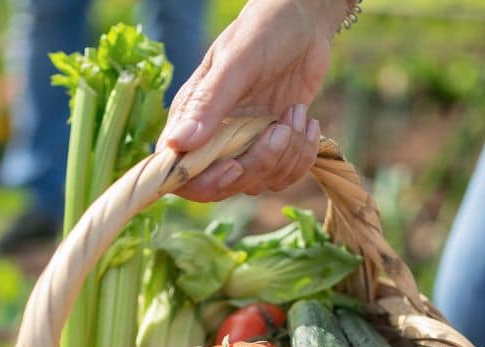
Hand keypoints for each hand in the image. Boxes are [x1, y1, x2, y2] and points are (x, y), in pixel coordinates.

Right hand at [158, 0, 341, 200]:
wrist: (303, 22)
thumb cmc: (263, 31)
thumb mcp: (236, 63)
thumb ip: (208, 105)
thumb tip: (176, 145)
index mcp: (192, 119)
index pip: (181, 175)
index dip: (205, 183)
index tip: (234, 166)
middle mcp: (214, 139)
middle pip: (224, 186)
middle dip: (258, 164)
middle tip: (280, 128)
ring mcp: (244, 145)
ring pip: (258, 183)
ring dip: (286, 155)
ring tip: (296, 113)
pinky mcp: (272, 147)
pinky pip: (283, 176)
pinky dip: (302, 156)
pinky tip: (308, 122)